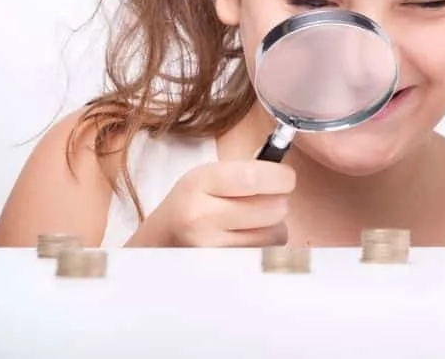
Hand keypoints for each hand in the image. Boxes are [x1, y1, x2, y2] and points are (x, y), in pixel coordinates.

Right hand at [127, 160, 295, 246]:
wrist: (156, 245)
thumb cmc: (192, 205)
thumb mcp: (208, 177)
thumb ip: (247, 171)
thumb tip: (288, 174)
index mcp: (200, 182)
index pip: (255, 177)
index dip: (281, 177)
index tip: (285, 179)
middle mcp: (201, 216)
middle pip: (274, 208)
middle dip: (278, 202)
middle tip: (265, 201)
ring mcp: (210, 249)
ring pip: (275, 234)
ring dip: (273, 227)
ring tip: (251, 223)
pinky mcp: (220, 272)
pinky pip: (265, 255)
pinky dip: (265, 247)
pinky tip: (245, 241)